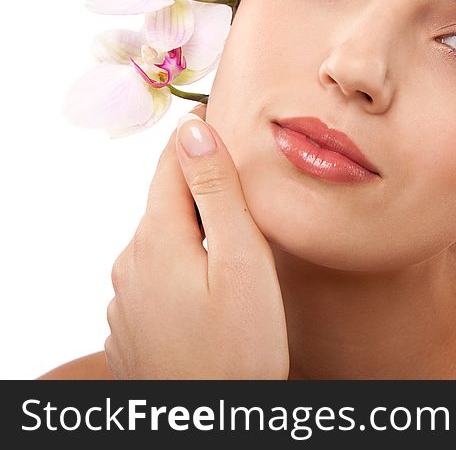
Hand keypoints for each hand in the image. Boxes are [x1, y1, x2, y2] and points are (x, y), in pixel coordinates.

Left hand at [105, 104, 288, 378]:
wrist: (209, 422)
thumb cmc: (240, 347)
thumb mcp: (242, 262)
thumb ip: (218, 193)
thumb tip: (195, 130)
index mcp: (157, 237)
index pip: (171, 163)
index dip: (199, 137)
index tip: (225, 118)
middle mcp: (130, 262)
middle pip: (168, 205)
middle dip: (204, 194)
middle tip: (248, 200)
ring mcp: (125, 298)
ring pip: (163, 244)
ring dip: (195, 237)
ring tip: (237, 257)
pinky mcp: (130, 327)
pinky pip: (156, 281)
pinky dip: (183, 274)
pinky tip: (211, 299)